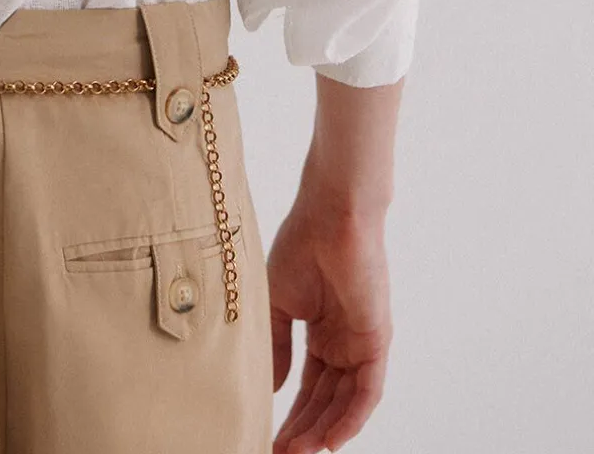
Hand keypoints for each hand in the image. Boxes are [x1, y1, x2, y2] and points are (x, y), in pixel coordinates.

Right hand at [268, 192, 392, 451]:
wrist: (330, 212)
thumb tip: (272, 390)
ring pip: (345, 403)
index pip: (308, 387)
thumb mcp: (277, 303)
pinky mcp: (377, 339)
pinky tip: (330, 440)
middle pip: (325, 402)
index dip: (289, 414)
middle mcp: (344, 343)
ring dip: (323, 432)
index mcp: (321, 332)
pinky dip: (351, 418)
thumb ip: (277, 347)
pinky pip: (367, 390)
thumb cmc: (301, 245)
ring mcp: (361, 343)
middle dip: (303, 431)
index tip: (267, 437)